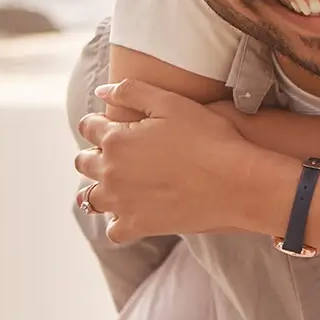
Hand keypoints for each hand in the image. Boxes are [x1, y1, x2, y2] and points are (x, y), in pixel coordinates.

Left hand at [74, 79, 270, 242]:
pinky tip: (132, 211)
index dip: (98, 122)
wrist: (236, 182)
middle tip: (117, 152)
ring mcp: (122, 203)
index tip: (111, 123)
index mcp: (116, 139)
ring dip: (99, 188)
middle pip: (84, 162)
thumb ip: (132, 91)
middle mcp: (110, 173)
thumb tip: (102, 90)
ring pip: (91, 198)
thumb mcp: (172, 103)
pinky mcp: (138, 226)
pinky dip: (119, 221)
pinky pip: (114, 229)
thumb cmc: (209, 138)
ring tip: (118, 183)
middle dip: (94, 153)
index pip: (89, 127)